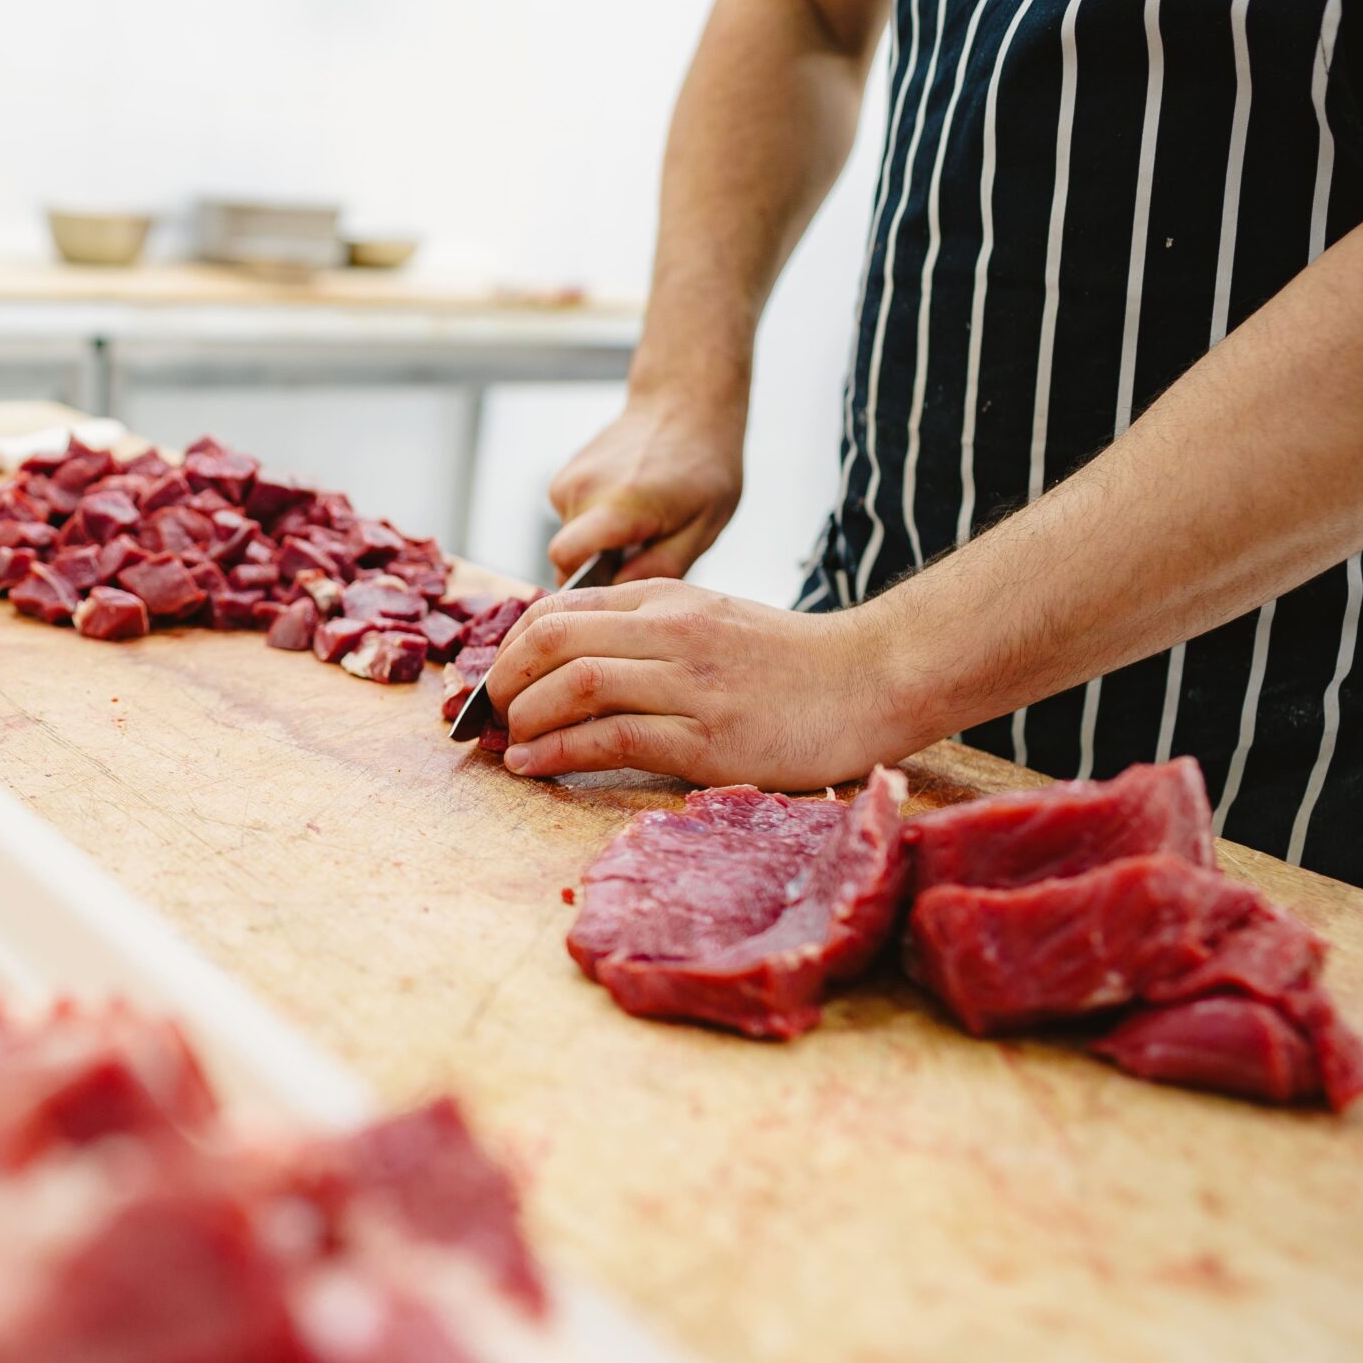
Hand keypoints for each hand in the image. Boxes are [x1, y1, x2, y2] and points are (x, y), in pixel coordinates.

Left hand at [482, 580, 927, 787]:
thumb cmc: (789, 661)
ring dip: (525, 716)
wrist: (873, 680)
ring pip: (575, 684)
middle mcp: (672, 631)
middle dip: (503, 679)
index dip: (510, 647)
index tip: (495, 679)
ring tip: (509, 742)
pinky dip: (558, 752)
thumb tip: (568, 658)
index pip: (560, 609)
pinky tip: (535, 764)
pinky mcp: (707, 738)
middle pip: (553, 640)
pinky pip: (611, 739)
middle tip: (490, 714)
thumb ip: (645, 630)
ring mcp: (690, 683)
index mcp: (666, 598)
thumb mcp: (709, 620)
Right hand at [545, 394, 745, 581]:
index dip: (583, 583)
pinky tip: (626, 502)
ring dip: (598, 540)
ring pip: (569, 536)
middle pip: (566, 554)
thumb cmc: (703, 465)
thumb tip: (620, 589)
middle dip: (596, 563)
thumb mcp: (704, 525)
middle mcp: (584, 488)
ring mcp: (570, 477)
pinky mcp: (565, 473)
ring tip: (638, 520)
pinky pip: (570, 516)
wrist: (683, 406)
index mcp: (619, 504)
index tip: (615, 583)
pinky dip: (594, 519)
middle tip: (639, 550)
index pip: (565, 559)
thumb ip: (662, 565)